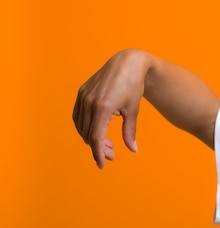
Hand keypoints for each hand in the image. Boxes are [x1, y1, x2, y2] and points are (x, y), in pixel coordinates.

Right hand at [73, 49, 151, 168]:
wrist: (127, 63)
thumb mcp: (133, 110)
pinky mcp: (81, 92)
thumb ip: (130, 132)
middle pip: (88, 134)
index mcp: (103, 107)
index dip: (98, 153)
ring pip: (81, 126)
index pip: (96, 138)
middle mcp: (90, 102)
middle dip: (99, 148)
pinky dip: (84, 126)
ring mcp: (83, 96)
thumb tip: (133, 150)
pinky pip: (77, 115)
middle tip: (112, 154)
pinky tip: (96, 131)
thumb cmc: (133, 86)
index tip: (102, 164)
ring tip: (108, 144)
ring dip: (91, 138)